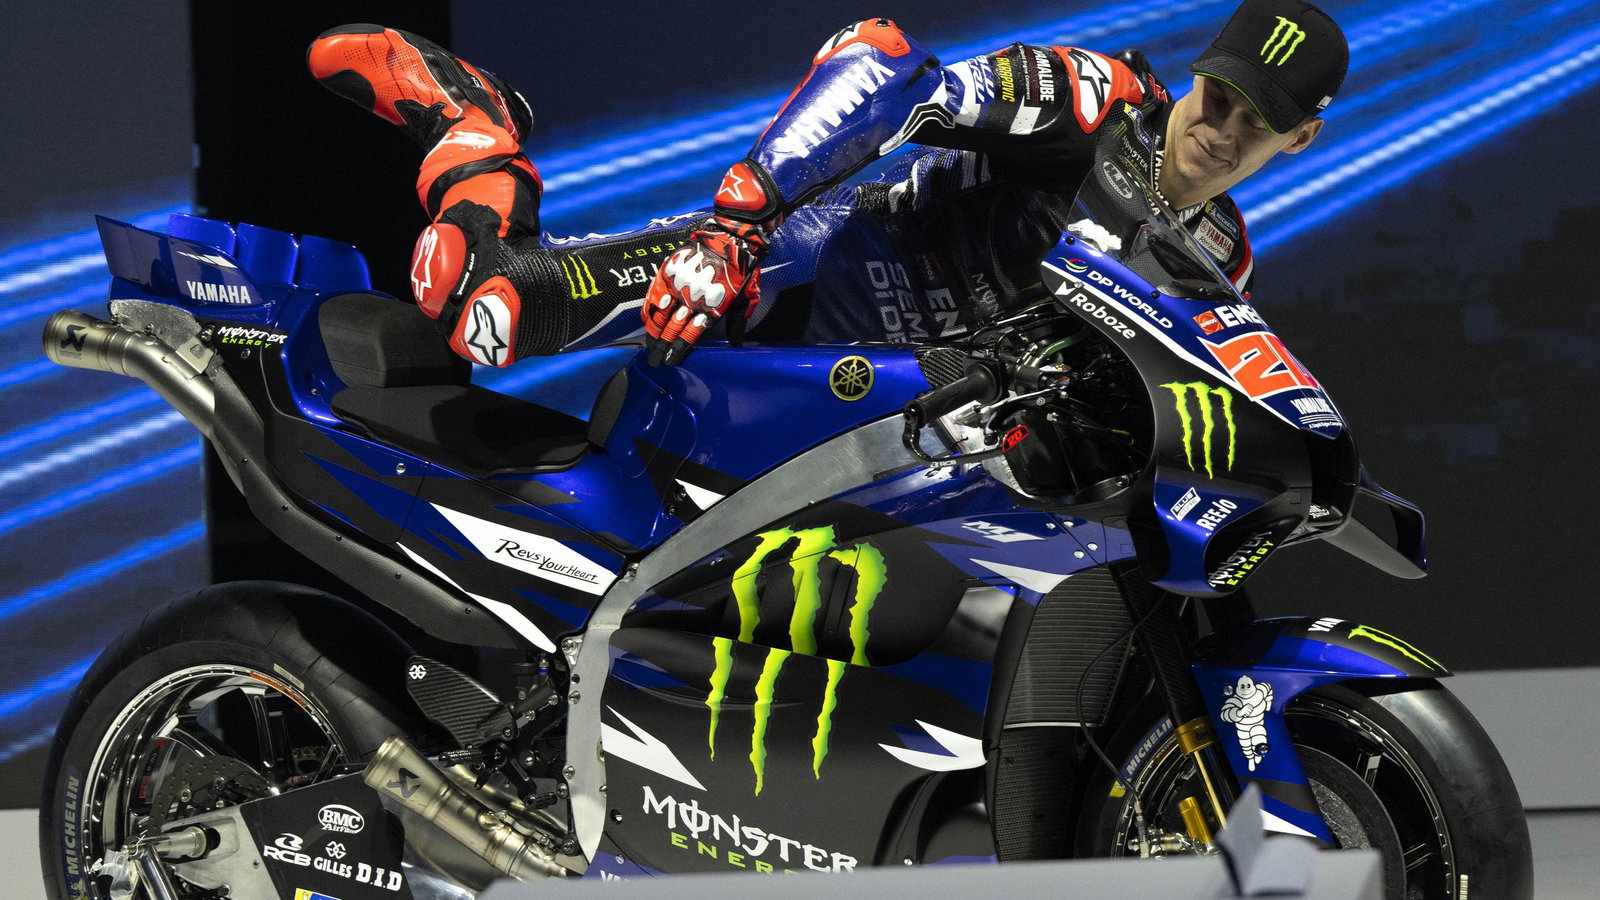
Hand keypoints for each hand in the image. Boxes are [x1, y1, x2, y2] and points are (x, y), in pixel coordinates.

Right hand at [641, 218, 765, 365]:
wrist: (732, 238)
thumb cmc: (743, 269)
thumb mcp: (747, 297)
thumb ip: (737, 321)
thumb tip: (736, 344)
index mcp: (711, 309)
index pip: (690, 335)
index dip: (677, 349)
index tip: (669, 361)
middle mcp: (692, 300)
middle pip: (673, 329)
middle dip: (662, 346)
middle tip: (654, 361)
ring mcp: (679, 285)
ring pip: (662, 314)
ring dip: (654, 332)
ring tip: (649, 345)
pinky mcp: (670, 271)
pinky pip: (655, 294)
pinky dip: (649, 308)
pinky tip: (646, 321)